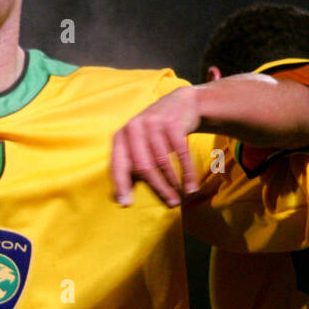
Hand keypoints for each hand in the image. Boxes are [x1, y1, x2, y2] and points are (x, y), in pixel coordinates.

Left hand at [111, 87, 200, 207]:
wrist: (180, 104)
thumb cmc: (155, 134)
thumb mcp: (137, 147)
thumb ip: (128, 171)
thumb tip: (120, 201)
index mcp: (120, 137)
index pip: (118, 165)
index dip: (121, 186)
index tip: (126, 205)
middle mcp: (133, 128)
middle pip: (143, 166)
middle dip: (157, 189)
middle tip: (169, 204)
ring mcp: (153, 123)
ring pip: (162, 162)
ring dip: (172, 184)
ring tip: (179, 199)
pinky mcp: (172, 122)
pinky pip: (180, 153)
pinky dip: (187, 173)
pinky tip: (191, 187)